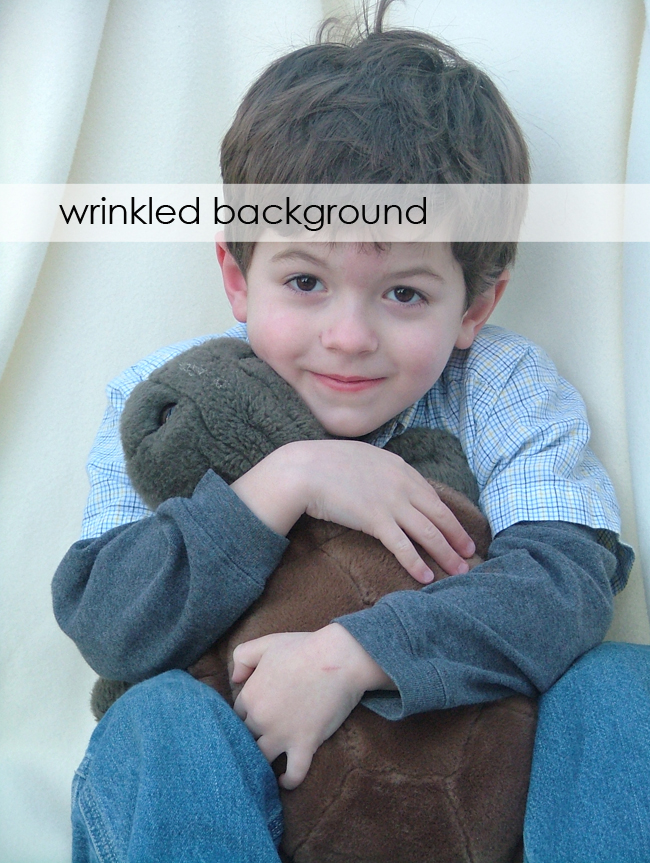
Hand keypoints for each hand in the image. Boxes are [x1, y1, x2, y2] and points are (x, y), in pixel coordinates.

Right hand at [231, 439, 473, 582]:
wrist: (303, 469)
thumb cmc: (324, 464)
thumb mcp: (361, 458)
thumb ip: (380, 471)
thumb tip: (386, 482)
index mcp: (399, 467)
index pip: (432, 496)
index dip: (448, 516)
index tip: (457, 530)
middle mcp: (401, 484)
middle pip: (438, 515)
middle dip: (457, 537)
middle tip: (470, 554)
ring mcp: (390, 502)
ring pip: (428, 532)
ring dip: (446, 554)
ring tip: (459, 571)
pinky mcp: (375, 520)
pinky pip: (403, 546)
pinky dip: (417, 562)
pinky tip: (426, 576)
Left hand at [231, 623, 393, 789]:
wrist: (338, 658)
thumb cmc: (304, 647)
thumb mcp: (266, 643)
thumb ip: (242, 657)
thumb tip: (234, 679)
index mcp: (250, 695)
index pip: (236, 716)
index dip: (246, 717)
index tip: (255, 718)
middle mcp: (261, 719)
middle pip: (245, 739)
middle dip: (250, 741)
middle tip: (257, 743)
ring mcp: (282, 734)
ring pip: (261, 760)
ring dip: (262, 764)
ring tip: (264, 767)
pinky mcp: (305, 744)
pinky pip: (293, 773)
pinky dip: (288, 781)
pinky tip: (284, 781)